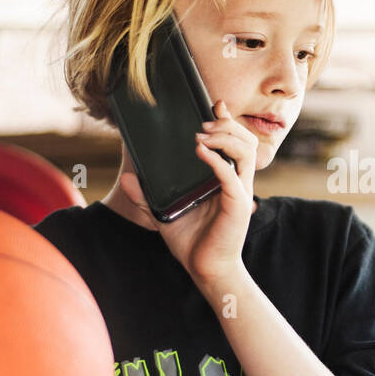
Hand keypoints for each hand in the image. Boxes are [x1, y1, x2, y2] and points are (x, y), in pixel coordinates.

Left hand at [118, 99, 257, 287]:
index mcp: (226, 180)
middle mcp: (238, 182)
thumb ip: (147, 197)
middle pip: (246, 141)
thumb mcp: (165, 215)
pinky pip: (230, 174)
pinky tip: (200, 150)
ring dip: (224, 136)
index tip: (214, 104)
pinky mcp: (238, 204)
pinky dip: (216, 159)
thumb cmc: (192, 244)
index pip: (236, 143)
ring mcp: (240, 192)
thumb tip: (129, 178)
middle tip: (204, 120)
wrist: (206, 271)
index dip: (228, 121)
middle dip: (227, 125)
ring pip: (246, 152)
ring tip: (201, 133)